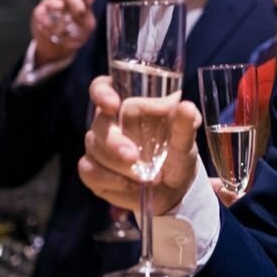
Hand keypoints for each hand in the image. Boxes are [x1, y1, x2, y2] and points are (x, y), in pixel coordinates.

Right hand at [31, 0, 96, 65]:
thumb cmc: (74, 34)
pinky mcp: (39, 16)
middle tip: (80, 12)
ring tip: (60, 8)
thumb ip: (88, 9)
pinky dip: (45, 18)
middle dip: (75, 1)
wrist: (59, 50)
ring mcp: (49, 7)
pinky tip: (50, 25)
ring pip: (51, 0)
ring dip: (56, 4)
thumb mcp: (86, 24)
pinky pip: (40, 13)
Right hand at [78, 74, 201, 216]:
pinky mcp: (92, 170)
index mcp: (128, 104)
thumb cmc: (176, 155)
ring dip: (120, 166)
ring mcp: (97, 146)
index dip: (102, 93)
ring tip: (147, 177)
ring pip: (95, 148)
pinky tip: (131, 186)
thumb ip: (185, 124)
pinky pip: (90, 171)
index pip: (103, 87)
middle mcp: (108, 122)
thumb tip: (186, 107)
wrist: (173, 189)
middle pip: (100, 124)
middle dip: (115, 142)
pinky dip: (112, 180)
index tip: (112, 105)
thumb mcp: (185, 141)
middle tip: (133, 157)